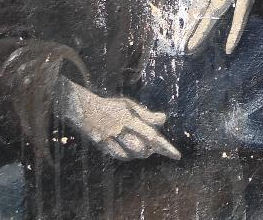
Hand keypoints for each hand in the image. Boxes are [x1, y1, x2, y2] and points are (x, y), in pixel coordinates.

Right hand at [56, 77, 180, 160]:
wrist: (85, 110)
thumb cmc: (111, 107)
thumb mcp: (130, 106)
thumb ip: (147, 114)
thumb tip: (164, 119)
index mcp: (129, 120)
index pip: (151, 135)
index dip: (165, 147)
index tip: (177, 156)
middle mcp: (119, 131)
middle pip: (140, 149)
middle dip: (150, 150)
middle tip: (154, 147)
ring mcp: (109, 141)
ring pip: (130, 155)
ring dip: (140, 153)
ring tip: (145, 149)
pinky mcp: (102, 147)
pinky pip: (118, 156)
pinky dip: (128, 156)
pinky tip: (131, 151)